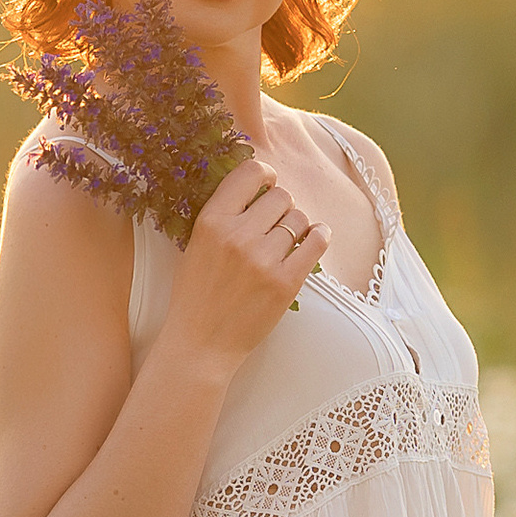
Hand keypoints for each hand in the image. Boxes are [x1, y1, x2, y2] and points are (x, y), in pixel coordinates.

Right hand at [167, 153, 327, 371]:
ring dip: (297, 227)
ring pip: (299, 218)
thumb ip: (224, 215)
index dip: (265, 175)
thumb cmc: (197, 295)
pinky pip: (316, 242)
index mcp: (210, 221)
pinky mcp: (284, 283)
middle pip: (280, 195)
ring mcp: (262, 260)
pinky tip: (313, 240)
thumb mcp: (196, 245)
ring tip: (285, 243)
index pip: (250, 172)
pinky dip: (318, 237)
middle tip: (275, 225)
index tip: (268, 185)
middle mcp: (237, 235)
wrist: (200, 344)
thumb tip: (259, 186)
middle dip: (281, 207)